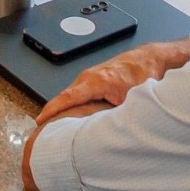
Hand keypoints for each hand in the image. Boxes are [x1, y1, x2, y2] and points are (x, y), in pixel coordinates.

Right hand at [36, 39, 189, 122]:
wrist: (149, 58)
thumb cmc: (142, 74)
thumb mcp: (129, 99)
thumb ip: (116, 113)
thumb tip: (106, 130)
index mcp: (95, 81)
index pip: (67, 97)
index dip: (52, 110)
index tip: (40, 120)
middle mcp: (88, 77)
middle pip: (64, 97)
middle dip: (52, 113)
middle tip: (43, 131)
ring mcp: (90, 76)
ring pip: (71, 96)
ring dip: (61, 108)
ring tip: (53, 126)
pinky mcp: (94, 79)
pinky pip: (77, 93)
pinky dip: (71, 103)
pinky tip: (71, 115)